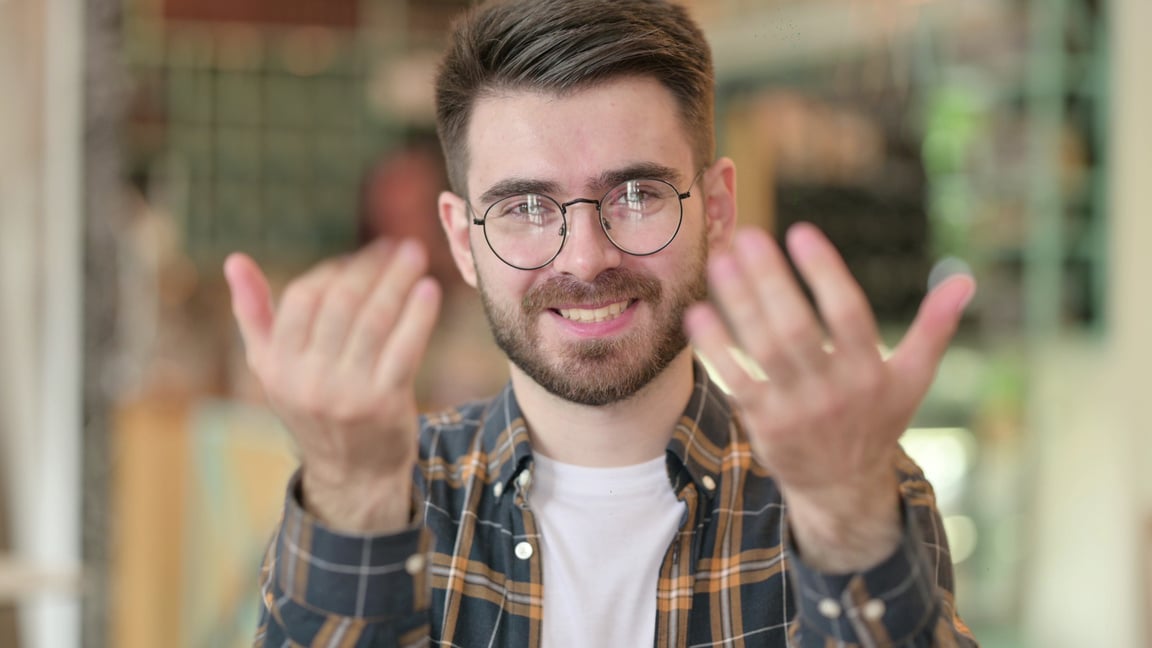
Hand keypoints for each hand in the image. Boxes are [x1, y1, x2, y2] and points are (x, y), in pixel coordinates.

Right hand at [224, 238, 441, 532]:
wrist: (353, 473)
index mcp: (277, 365)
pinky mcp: (384, 404)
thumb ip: (253, 315)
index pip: (302, 298)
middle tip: (398, 244)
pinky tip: (429, 290)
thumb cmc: (314, 406)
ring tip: (415, 255)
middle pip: (342, 304)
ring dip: (397, 280)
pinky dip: (418, 316)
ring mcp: (347, 392)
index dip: (334, 271)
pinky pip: (404, 349)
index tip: (361, 256)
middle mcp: (308, 379)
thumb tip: (234, 260)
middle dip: (371, 267)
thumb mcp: (272, 368)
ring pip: (374, 320)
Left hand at [684, 224, 973, 571]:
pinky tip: (700, 313)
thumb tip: (966, 281)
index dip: (824, 272)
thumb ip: (935, 327)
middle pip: (797, 327)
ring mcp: (796, 408)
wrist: (843, 487)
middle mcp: (833, 390)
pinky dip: (717, 349)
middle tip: (745, 236)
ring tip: (720, 261)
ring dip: (739, 304)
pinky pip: (736, 381)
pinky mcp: (764, 424)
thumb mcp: (913, 378)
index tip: (800, 232)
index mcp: (871, 370)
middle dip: (770, 280)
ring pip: (763, 350)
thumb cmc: (877, 418)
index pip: (848, 313)